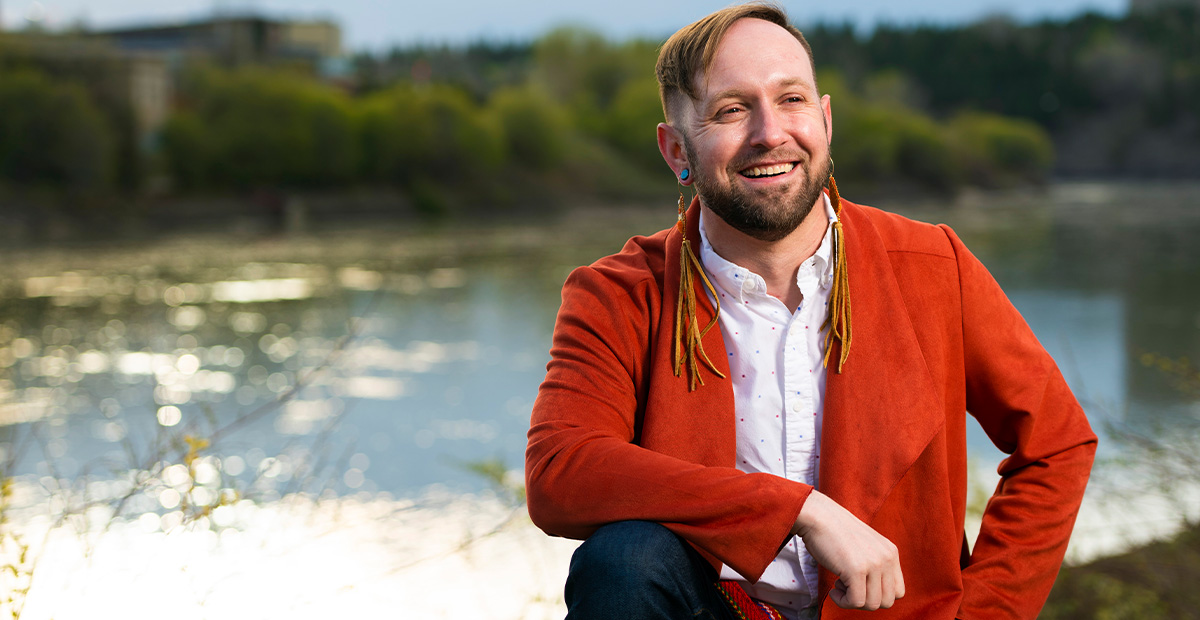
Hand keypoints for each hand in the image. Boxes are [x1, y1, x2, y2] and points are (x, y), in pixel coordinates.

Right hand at [793, 491, 904, 609]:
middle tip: (848, 587)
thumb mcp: (865, 547)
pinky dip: (842, 602)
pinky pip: (856, 602)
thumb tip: (873, 594)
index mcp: (891, 552)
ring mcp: (873, 564)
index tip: (860, 586)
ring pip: (873, 604)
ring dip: (853, 601)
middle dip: (866, 601)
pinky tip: (833, 589)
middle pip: (887, 601)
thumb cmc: (833, 532)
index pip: (898, 591)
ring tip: (839, 584)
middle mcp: (886, 558)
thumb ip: (875, 564)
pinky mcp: (857, 570)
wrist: (817, 516)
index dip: (878, 594)